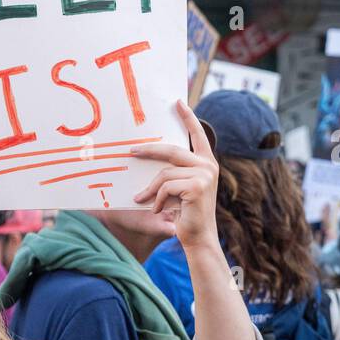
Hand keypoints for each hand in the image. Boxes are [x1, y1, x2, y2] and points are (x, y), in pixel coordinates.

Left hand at [130, 100, 218, 247]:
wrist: (198, 237)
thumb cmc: (186, 213)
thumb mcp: (180, 188)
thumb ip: (173, 171)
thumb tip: (148, 155)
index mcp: (206, 162)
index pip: (198, 135)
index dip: (188, 117)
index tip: (178, 102)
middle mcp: (208, 165)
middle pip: (172, 150)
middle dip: (149, 150)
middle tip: (131, 151)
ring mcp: (204, 175)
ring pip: (165, 173)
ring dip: (151, 189)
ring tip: (142, 200)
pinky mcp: (197, 187)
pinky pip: (166, 186)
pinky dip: (158, 199)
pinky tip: (158, 209)